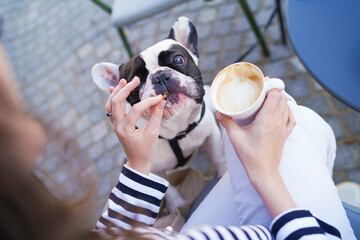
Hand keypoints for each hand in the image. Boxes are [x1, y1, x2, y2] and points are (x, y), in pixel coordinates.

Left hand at [106, 77, 165, 173]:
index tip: (158, 97)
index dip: (148, 101)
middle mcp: (117, 126)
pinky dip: (112, 99)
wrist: (138, 162)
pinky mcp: (116, 124)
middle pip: (117, 102)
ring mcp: (115, 125)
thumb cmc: (146, 150)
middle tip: (136, 79)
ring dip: (117, 92)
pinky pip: (110, 109)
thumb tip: (161, 100)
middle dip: (126, 89)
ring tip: (123, 80)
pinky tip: (113, 89)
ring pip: (111, 104)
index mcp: (126, 129)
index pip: (136, 109)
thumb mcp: (153, 133)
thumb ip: (156, 116)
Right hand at [216, 89, 295, 217]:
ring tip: (270, 97)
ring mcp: (283, 128)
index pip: (275, 95)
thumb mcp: (235, 137)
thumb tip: (219, 113)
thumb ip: (227, 123)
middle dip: (274, 90)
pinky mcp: (285, 135)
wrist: (264, 172)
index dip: (271, 86)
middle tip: (263, 89)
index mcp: (266, 119)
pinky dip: (287, 110)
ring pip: (287, 106)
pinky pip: (291, 118)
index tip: (264, 82)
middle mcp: (277, 121)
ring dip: (281, 99)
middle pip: (282, 98)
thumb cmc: (250, 155)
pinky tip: (281, 110)